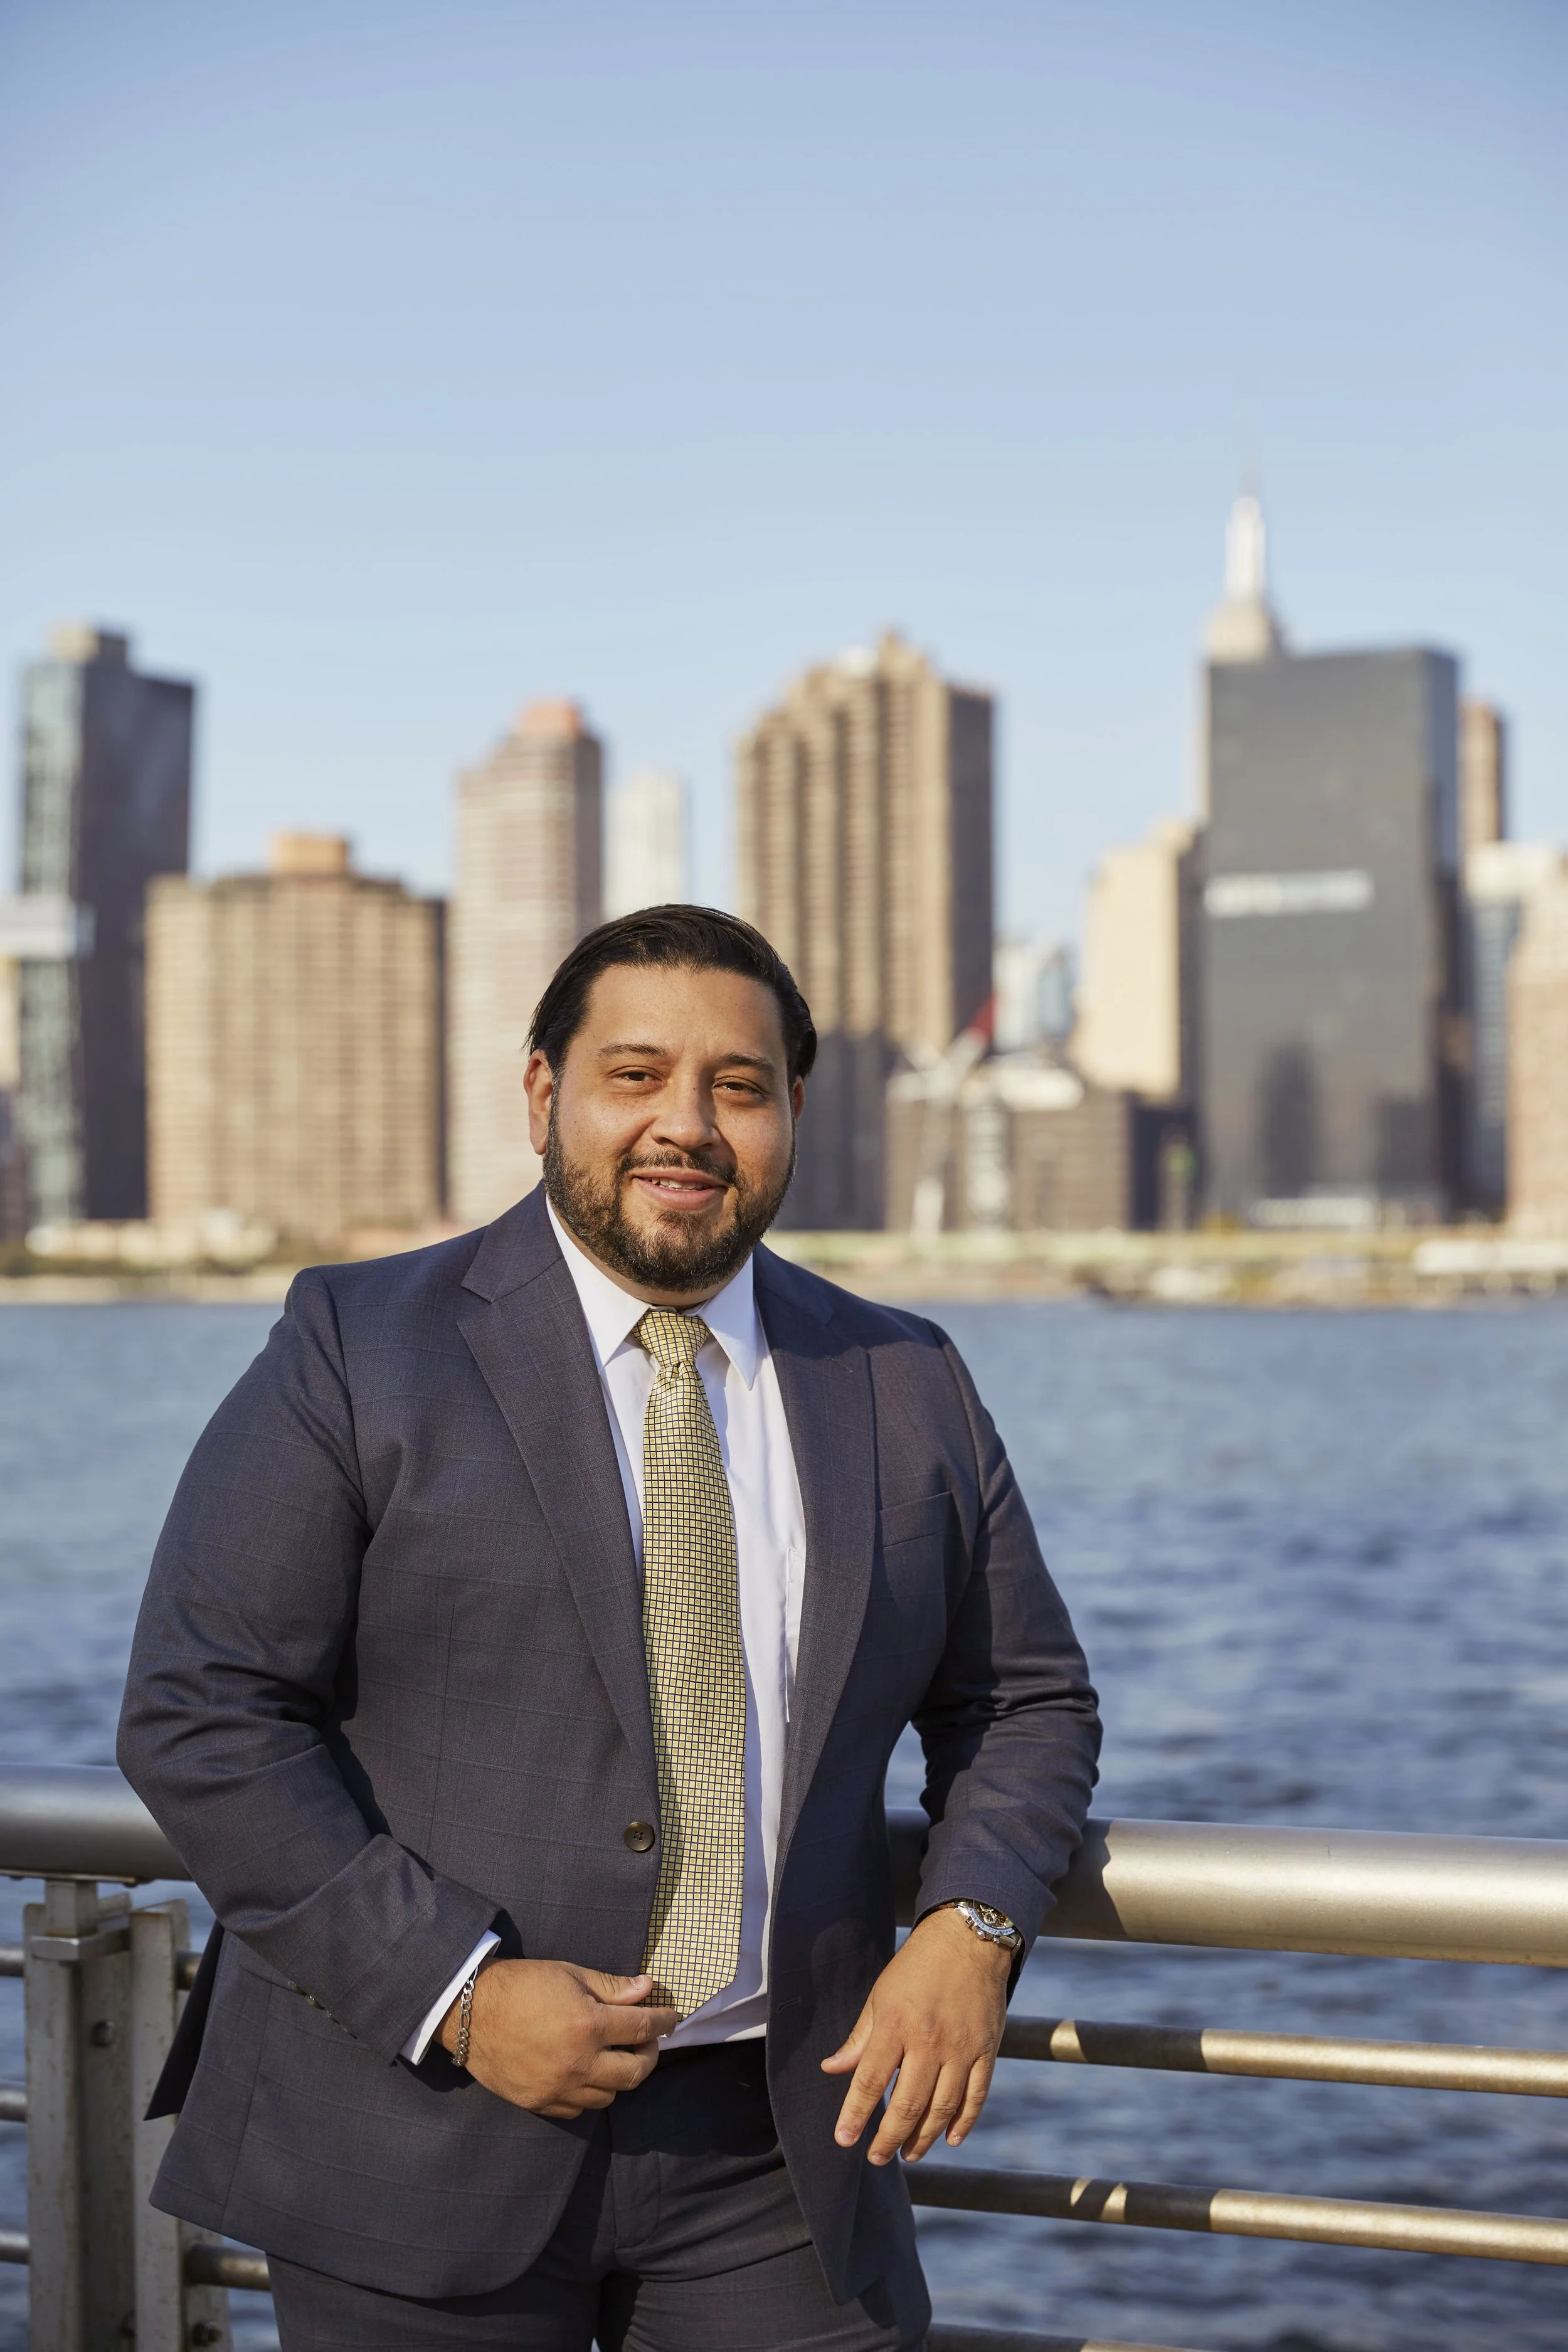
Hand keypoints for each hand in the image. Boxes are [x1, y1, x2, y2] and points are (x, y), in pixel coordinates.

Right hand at [439, 1960, 678, 2118]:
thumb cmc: (522, 1984)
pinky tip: (584, 2074)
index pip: (642, 2029)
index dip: (663, 2022)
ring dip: (618, 2076)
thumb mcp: (570, 1974)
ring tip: (613, 2056)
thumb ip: (612, 1987)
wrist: (470, 2011)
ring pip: (609, 2096)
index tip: (672, 2018)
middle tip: (646, 2041)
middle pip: (634, 2073)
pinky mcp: (539, 2103)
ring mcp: (558, 2088)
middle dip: (649, 2056)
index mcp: (588, 2025)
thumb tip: (647, 1988)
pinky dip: (589, 2094)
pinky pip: (578, 2110)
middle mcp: (578, 2063)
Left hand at [820, 1907, 1010, 2164]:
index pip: (870, 2081)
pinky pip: (976, 2097)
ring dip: (924, 2138)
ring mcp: (961, 2048)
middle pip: (908, 2104)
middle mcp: (929, 2041)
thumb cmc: (916, 1967)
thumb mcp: (880, 1996)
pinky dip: (964, 2123)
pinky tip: (951, 2140)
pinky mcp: (986, 2051)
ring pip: (942, 2108)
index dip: (855, 2114)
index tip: (844, 2139)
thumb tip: (831, 2069)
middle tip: (876, 2158)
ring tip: (908, 2154)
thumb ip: (859, 2038)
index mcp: (896, 2024)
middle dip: (889, 2137)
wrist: (968, 1940)